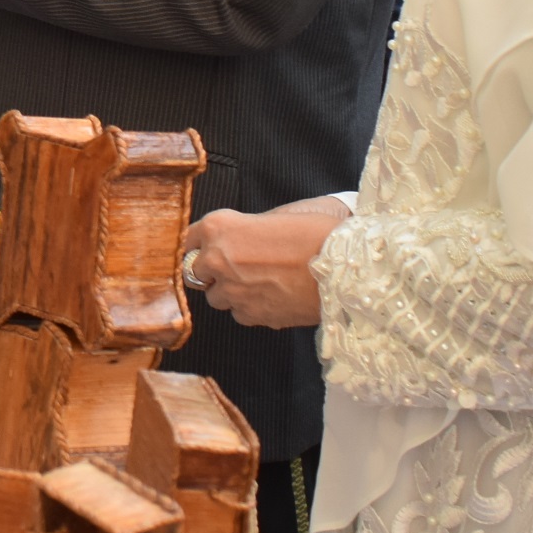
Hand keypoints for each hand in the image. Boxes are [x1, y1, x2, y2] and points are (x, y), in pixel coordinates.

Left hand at [180, 200, 351, 330]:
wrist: (347, 267)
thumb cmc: (316, 234)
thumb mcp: (272, 217)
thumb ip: (242, 230)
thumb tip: (228, 241)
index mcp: (219, 227)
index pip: (185, 239)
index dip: (196, 245)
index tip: (203, 249)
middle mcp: (217, 259)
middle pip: (194, 272)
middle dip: (211, 270)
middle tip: (237, 265)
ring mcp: (232, 291)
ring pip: (216, 297)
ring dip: (230, 291)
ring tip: (261, 281)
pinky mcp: (251, 315)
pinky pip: (239, 314)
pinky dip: (250, 308)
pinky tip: (273, 296)